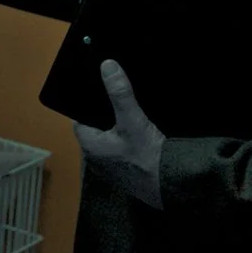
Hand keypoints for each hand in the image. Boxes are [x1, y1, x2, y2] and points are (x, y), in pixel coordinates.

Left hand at [74, 61, 166, 208]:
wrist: (171, 186)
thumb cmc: (146, 156)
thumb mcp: (132, 120)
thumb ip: (119, 93)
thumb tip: (107, 65)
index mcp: (90, 146)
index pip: (80, 119)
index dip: (87, 104)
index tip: (98, 89)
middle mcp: (96, 159)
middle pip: (96, 129)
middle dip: (105, 115)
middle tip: (117, 96)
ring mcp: (112, 167)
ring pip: (111, 139)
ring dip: (119, 128)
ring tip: (130, 109)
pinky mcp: (128, 173)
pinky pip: (123, 150)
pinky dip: (129, 140)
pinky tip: (142, 130)